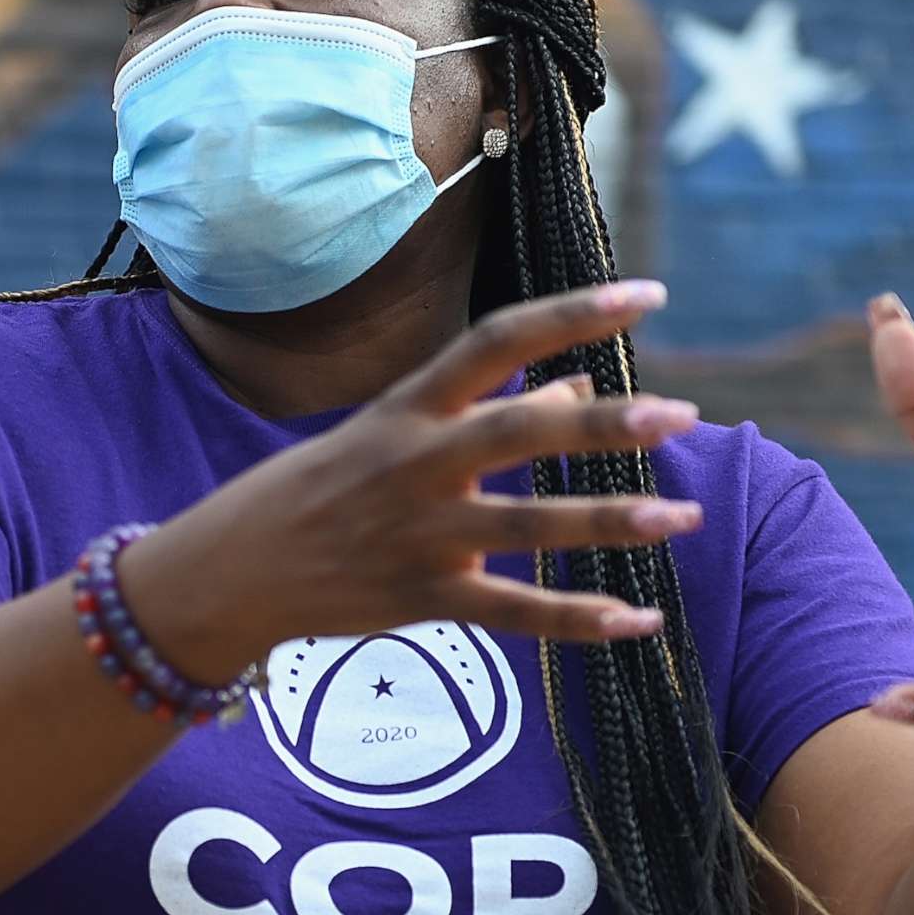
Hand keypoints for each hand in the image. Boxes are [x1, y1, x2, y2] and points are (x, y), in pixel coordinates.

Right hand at [129, 281, 707, 679]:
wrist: (230, 572)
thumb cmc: (321, 488)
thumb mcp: (391, 431)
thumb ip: (485, 410)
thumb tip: (581, 388)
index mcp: (409, 406)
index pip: (498, 339)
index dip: (573, 314)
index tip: (648, 294)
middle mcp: (416, 463)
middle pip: (520, 432)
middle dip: (604, 425)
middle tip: (681, 414)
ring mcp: (418, 535)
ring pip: (528, 527)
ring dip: (609, 521)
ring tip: (682, 516)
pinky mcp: (422, 601)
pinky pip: (514, 614)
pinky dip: (579, 620)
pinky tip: (639, 620)